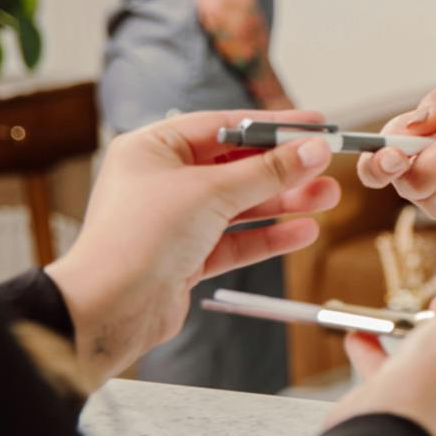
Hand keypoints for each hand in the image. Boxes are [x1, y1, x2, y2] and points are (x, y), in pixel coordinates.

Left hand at [45, 110, 341, 381]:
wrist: (108, 311)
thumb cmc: (138, 240)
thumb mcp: (212, 193)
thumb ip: (268, 171)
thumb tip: (312, 150)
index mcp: (153, 149)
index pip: (225, 127)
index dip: (274, 125)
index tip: (314, 124)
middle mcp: (162, 181)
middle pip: (237, 166)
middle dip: (285, 168)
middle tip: (326, 164)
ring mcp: (175, 221)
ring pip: (241, 204)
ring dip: (285, 202)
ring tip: (327, 197)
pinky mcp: (186, 257)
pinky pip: (236, 239)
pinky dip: (269, 235)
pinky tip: (303, 230)